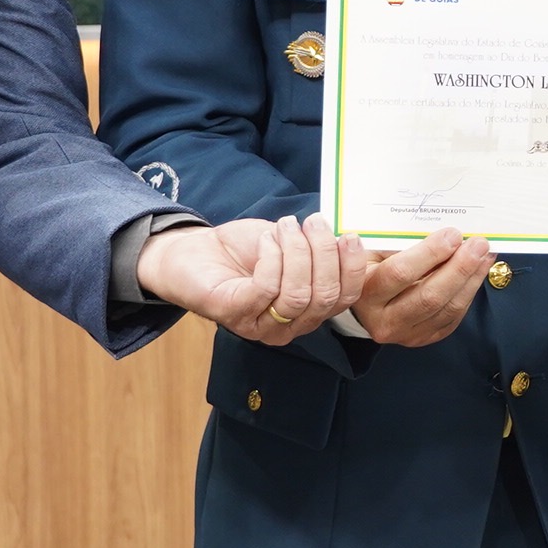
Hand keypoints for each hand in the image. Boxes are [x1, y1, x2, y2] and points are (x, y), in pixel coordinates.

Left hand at [140, 217, 365, 345]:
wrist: (194, 251)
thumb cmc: (245, 250)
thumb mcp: (290, 244)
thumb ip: (317, 248)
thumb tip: (345, 238)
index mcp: (309, 310)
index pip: (344, 299)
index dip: (352, 269)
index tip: (349, 235)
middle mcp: (289, 325)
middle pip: (324, 298)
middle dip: (324, 254)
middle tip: (313, 222)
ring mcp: (261, 325)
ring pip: (298, 295)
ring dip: (296, 252)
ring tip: (285, 226)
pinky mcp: (235, 314)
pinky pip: (266, 289)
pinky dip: (271, 257)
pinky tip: (266, 239)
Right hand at [351, 227, 494, 347]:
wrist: (366, 299)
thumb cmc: (371, 266)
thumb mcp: (373, 250)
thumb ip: (399, 243)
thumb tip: (443, 233)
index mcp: (364, 293)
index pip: (399, 273)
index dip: (429, 253)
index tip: (452, 234)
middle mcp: (383, 320)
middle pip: (429, 296)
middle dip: (459, 267)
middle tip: (478, 244)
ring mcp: (405, 334)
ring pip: (446, 308)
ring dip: (470, 278)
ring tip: (485, 254)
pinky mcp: (425, 337)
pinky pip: (453, 316)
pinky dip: (470, 291)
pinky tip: (479, 270)